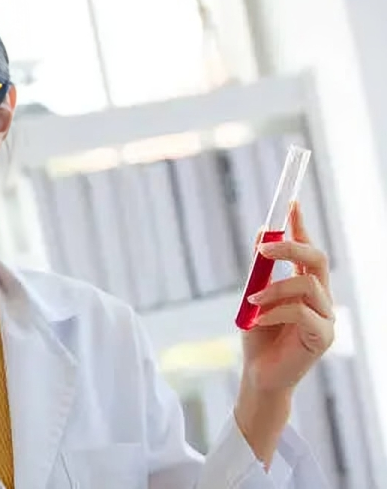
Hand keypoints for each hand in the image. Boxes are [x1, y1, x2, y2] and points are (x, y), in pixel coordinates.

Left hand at [235, 202, 334, 462]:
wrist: (258, 374)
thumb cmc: (258, 337)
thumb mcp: (255, 296)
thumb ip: (261, 270)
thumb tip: (263, 233)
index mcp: (305, 286)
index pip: (308, 249)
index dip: (300, 226)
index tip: (289, 204)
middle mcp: (321, 299)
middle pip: (316, 259)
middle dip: (291, 247)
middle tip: (262, 248)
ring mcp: (325, 317)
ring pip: (307, 285)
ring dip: (274, 288)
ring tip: (252, 302)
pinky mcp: (322, 337)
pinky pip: (300, 312)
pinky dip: (275, 311)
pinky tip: (259, 319)